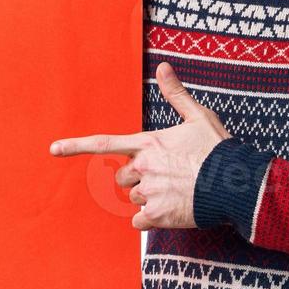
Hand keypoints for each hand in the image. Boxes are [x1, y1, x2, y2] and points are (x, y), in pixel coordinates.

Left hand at [49, 61, 230, 230]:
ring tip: (176, 191)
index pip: (104, 143)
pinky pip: (139, 222)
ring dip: (148, 198)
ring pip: (134, 199)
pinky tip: (171, 210)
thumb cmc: (217, 149)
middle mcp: (143, 168)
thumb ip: (176, 94)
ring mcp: (148, 193)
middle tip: (164, 177)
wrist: (236, 183)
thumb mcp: (198, 116)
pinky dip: (150, 220)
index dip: (76, 146)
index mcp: (148, 144)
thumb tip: (164, 66)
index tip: (53, 149)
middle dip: (135, 179)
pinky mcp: (157, 216)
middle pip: (121, 178)